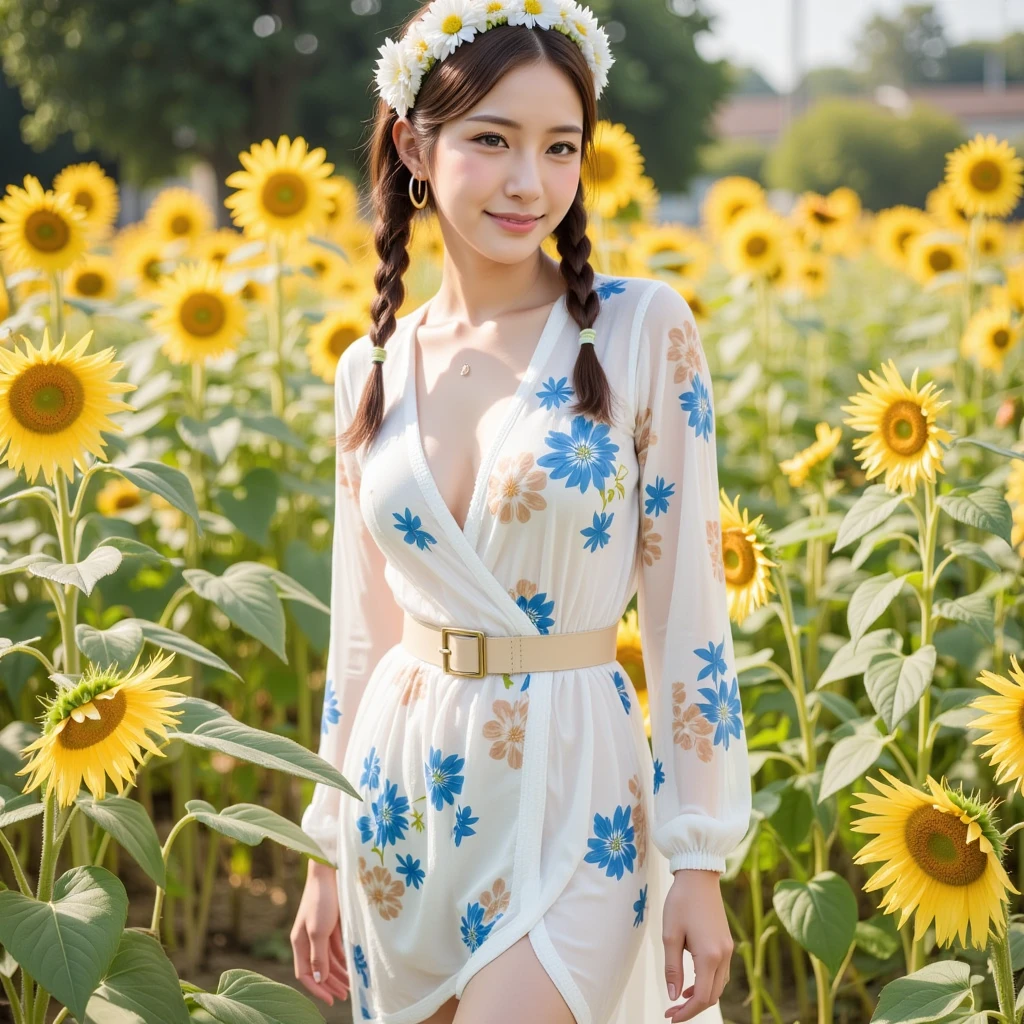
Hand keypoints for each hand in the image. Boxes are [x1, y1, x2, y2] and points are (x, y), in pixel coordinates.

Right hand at [290, 860, 349, 1005]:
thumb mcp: (319, 930)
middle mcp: (308, 940)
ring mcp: (320, 932)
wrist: (330, 872)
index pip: (305, 974)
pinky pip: (336, 949)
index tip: (331, 1000)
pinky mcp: (331, 925)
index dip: (317, 989)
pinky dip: (343, 959)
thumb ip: (318, 956)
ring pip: (328, 960)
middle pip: (318, 969)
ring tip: (352, 985)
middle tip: (346, 995)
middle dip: (330, 984)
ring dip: (339, 973)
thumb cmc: (321, 899)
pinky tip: (352, 966)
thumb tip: (318, 979)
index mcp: (299, 942)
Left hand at [662, 868, 732, 1021]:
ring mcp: (728, 949)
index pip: (702, 997)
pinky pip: (720, 972)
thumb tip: (673, 996)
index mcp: (710, 956)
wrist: (698, 875)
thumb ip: (672, 968)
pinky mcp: (726, 942)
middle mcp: (724, 956)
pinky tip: (691, 980)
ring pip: (719, 985)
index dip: (687, 1012)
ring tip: (679, 998)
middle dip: (693, 1007)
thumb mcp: (670, 935)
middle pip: (713, 995)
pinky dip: (707, 982)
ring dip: (701, 996)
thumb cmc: (681, 902)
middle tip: (672, 1011)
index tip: (670, 1017)